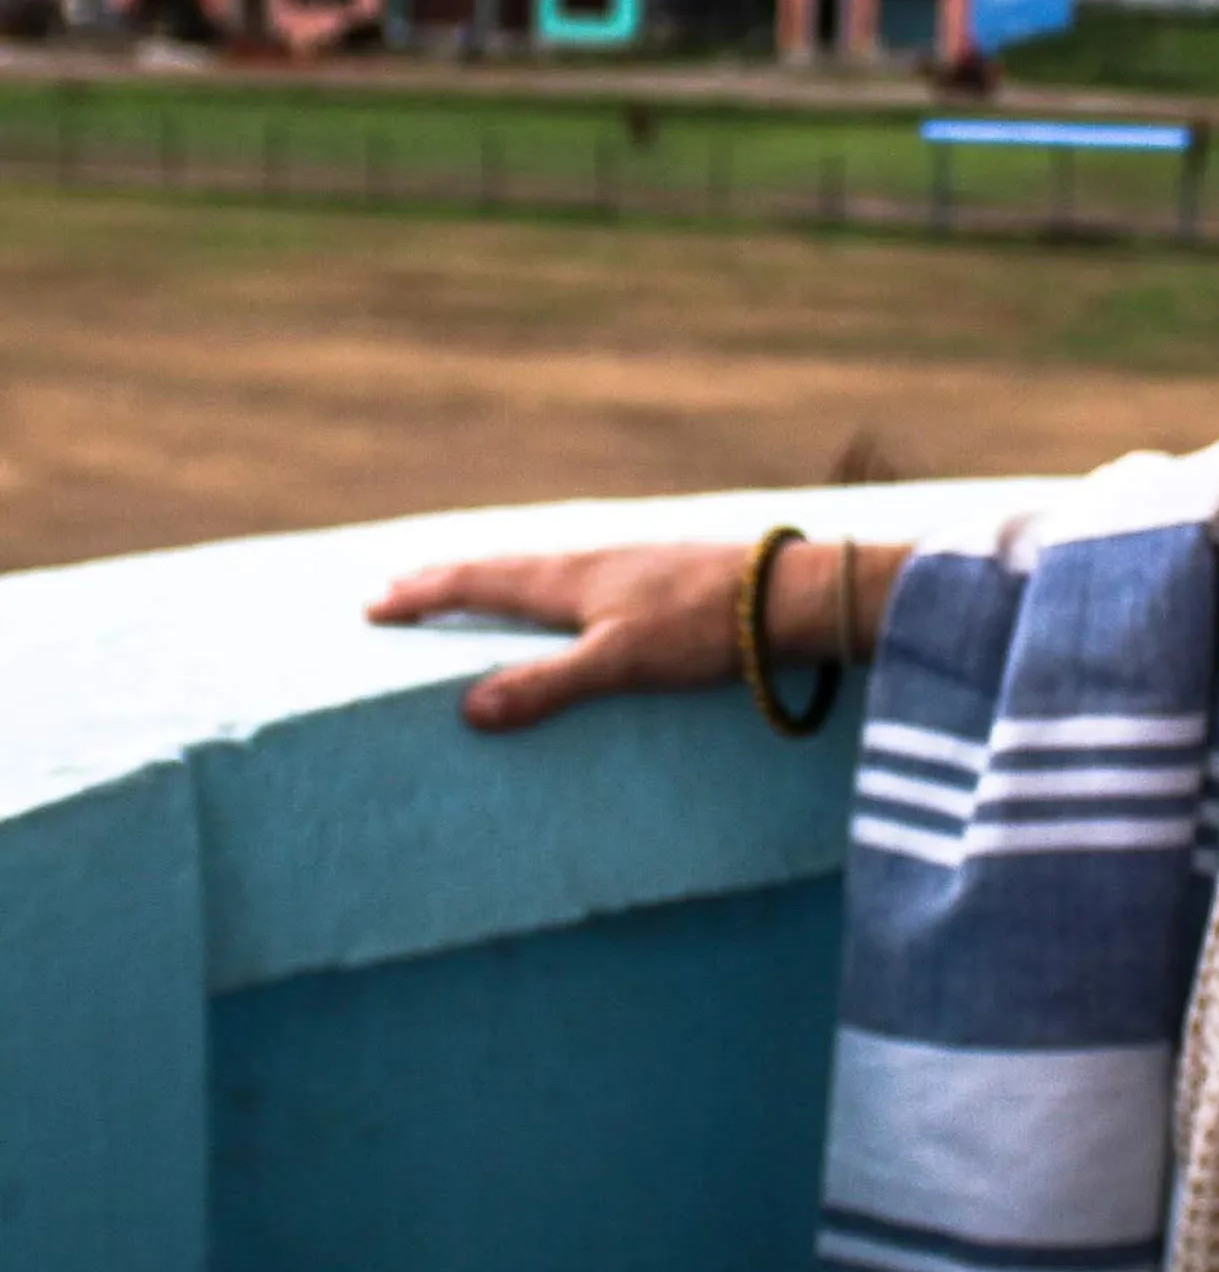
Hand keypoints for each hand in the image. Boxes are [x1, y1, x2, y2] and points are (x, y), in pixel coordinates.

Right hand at [368, 543, 752, 731]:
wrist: (792, 595)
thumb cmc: (708, 628)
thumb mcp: (620, 663)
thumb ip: (547, 685)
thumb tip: (467, 710)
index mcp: (571, 578)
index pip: (479, 582)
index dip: (425, 595)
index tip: (374, 604)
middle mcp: (593, 561)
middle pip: (504, 568)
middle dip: (449, 580)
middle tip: (401, 586)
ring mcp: (631, 565)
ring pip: (544, 569)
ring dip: (499, 579)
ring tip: (475, 587)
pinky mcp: (664, 576)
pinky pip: (582, 576)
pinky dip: (548, 586)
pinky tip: (573, 596)